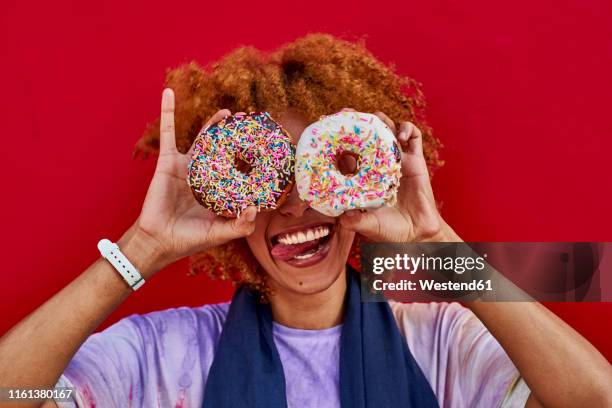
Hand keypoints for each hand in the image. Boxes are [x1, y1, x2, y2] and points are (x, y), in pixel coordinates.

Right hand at [128, 89, 256, 272]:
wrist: (158, 240)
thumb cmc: (189, 239)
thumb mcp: (220, 233)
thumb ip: (240, 225)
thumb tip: (256, 208)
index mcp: (219, 189)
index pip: (240, 170)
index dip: (253, 159)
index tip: (268, 148)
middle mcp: (205, 175)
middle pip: (224, 150)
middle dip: (237, 137)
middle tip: (250, 124)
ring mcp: (187, 166)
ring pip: (203, 139)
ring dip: (213, 124)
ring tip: (228, 113)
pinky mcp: (168, 161)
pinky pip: (168, 132)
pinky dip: (168, 112)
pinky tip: (169, 93)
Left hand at [339, 110, 459, 242]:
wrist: (418, 233)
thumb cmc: (389, 230)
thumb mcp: (369, 226)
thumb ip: (356, 221)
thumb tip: (342, 218)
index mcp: (361, 176)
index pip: (345, 151)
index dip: (336, 139)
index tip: (326, 127)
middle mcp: (376, 164)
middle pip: (365, 135)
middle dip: (356, 121)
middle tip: (346, 112)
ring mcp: (396, 159)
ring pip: (387, 130)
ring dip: (381, 120)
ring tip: (376, 119)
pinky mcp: (415, 160)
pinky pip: (414, 136)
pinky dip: (408, 129)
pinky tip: (402, 135)